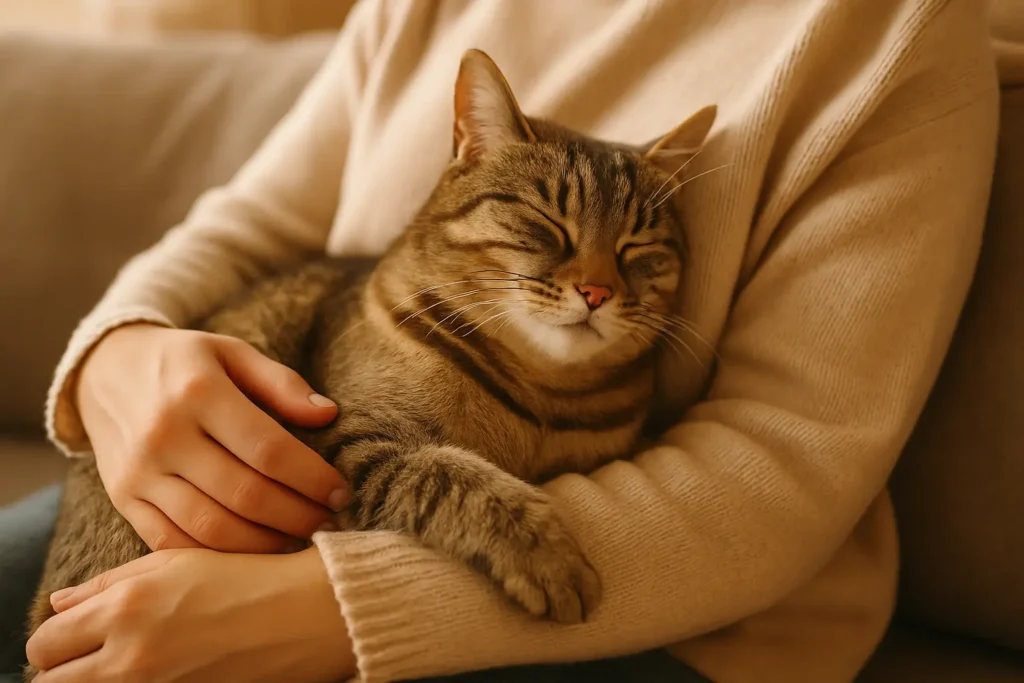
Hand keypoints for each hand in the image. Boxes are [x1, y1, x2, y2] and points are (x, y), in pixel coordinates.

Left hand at [26, 548, 355, 682]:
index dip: (57, 641)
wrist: (306, 614)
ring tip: (125, 666)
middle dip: (65, 669)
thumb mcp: (176, 561)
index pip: (46, 643)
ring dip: (92, 682)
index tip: (76, 637)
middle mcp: (131, 654)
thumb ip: (110, 582)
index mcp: (126, 607)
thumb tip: (60, 603)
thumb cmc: (246, 578)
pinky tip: (157, 673)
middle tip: (93, 657)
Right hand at [76, 323, 348, 553]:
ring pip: (211, 528)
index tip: (340, 492)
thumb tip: (328, 415)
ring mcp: (140, 472)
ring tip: (298, 539)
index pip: (269, 449)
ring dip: (264, 543)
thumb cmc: (185, 363)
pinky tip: (251, 550)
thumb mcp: (232, 352)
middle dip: (297, 516)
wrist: (104, 371)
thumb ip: (281, 383)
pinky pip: (172, 542)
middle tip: (328, 523)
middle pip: (245, 495)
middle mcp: (165, 435)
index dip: (312, 478)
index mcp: (200, 393)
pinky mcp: (123, 499)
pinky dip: (216, 556)